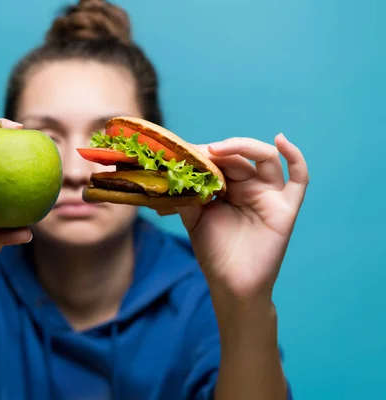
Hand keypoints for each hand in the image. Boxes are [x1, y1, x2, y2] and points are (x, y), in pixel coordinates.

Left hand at [176, 134, 308, 302]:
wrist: (231, 285)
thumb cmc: (214, 252)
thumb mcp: (194, 217)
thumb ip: (189, 194)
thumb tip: (175, 171)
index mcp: (230, 187)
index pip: (221, 159)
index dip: (205, 153)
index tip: (184, 153)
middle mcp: (251, 187)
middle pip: (240, 156)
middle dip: (218, 151)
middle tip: (198, 154)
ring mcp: (270, 195)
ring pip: (265, 158)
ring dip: (243, 147)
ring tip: (218, 150)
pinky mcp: (286, 209)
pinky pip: (299, 179)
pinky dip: (294, 157)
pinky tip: (280, 140)